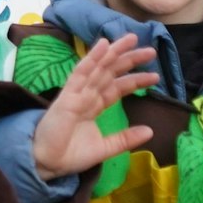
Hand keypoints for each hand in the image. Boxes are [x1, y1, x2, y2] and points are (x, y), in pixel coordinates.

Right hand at [30, 35, 158, 181]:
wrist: (47, 163)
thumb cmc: (70, 155)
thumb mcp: (105, 148)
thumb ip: (125, 139)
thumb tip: (150, 130)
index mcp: (94, 106)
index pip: (117, 87)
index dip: (135, 80)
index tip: (155, 76)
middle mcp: (86, 95)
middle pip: (111, 73)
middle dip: (130, 60)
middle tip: (150, 50)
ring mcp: (77, 93)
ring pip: (98, 67)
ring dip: (114, 52)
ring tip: (132, 38)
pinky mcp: (68, 95)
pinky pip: (81, 73)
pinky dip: (92, 58)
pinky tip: (104, 45)